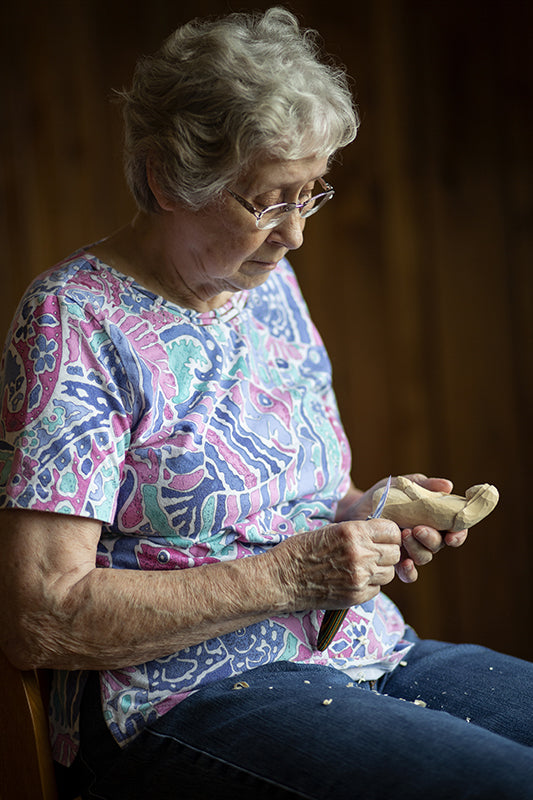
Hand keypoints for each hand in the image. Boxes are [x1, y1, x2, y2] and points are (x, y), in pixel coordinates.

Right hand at [271, 518, 401, 609]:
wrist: (282, 578)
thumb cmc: (302, 550)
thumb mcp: (330, 530)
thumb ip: (358, 533)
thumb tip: (381, 536)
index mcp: (353, 532)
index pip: (393, 531)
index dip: (389, 534)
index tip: (381, 537)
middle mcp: (360, 554)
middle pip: (394, 553)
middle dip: (387, 552)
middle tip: (372, 553)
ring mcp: (360, 578)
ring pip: (389, 573)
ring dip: (380, 570)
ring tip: (361, 567)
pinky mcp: (356, 597)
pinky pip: (377, 589)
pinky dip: (370, 585)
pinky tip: (353, 579)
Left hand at [338, 474, 467, 583]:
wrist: (356, 509)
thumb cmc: (383, 496)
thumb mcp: (401, 485)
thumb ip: (424, 485)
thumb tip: (447, 486)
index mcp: (433, 519)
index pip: (455, 529)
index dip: (458, 533)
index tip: (452, 535)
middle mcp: (425, 537)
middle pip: (439, 544)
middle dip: (431, 538)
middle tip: (416, 528)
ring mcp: (411, 550)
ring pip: (425, 557)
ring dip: (417, 548)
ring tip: (403, 534)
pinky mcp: (396, 561)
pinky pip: (409, 574)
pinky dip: (410, 571)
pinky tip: (404, 563)